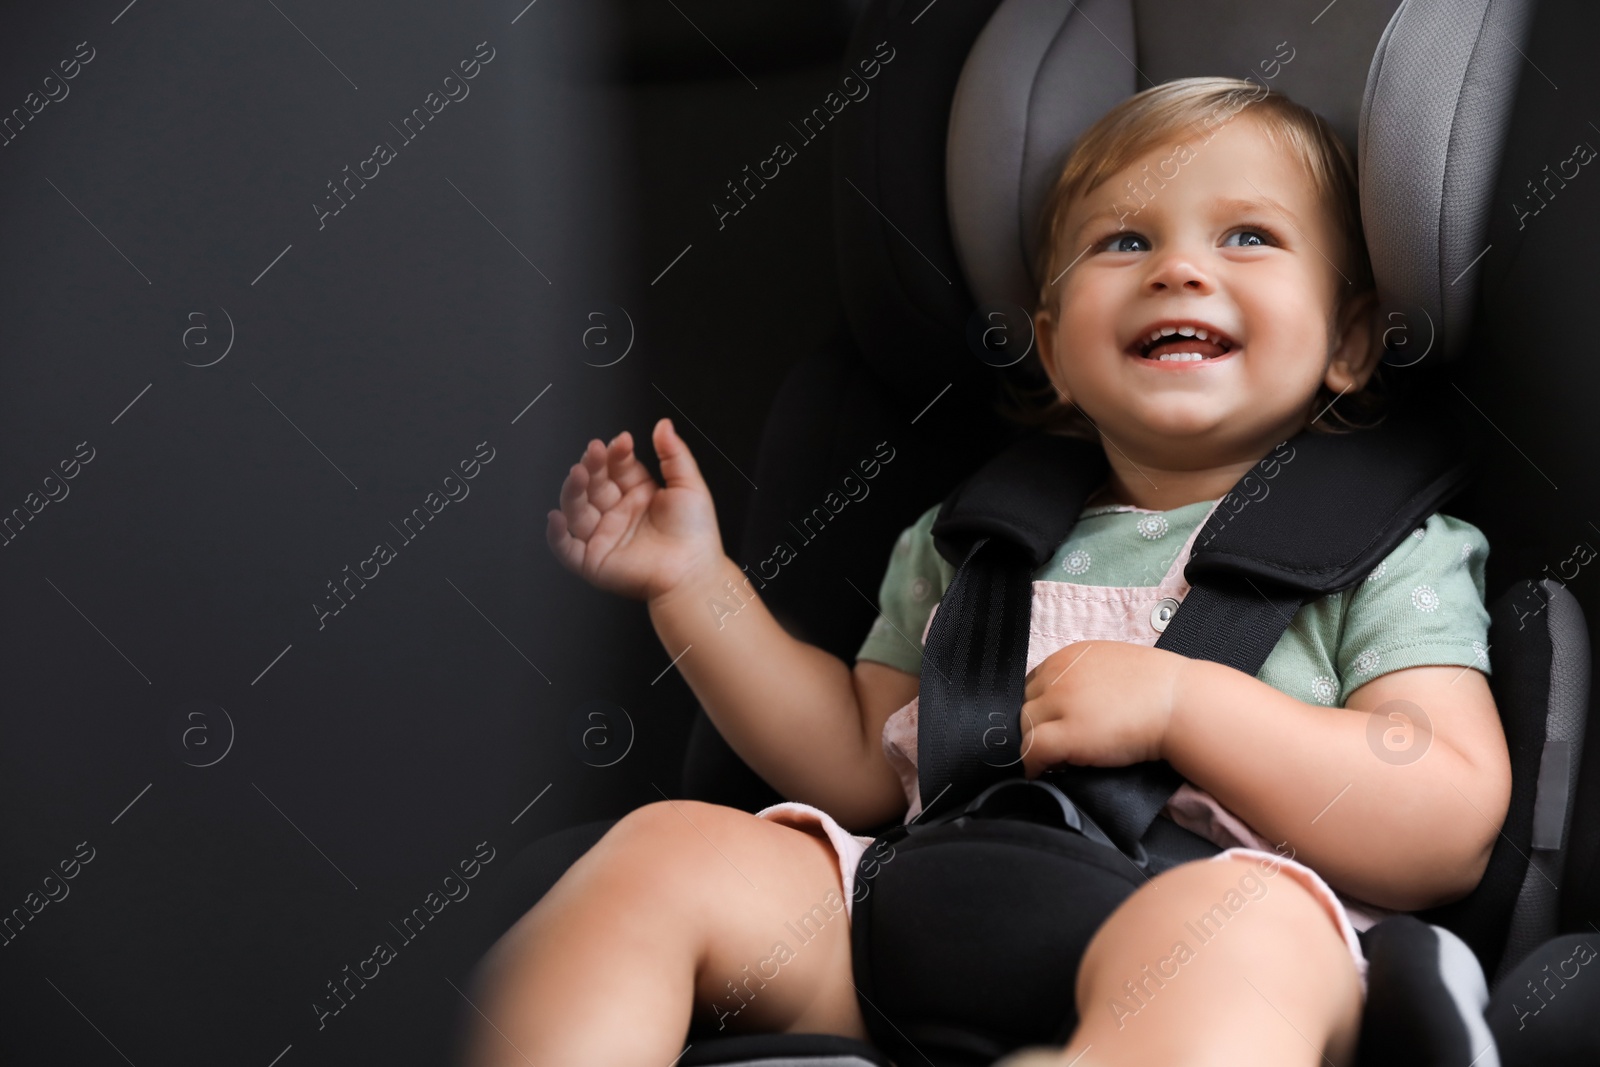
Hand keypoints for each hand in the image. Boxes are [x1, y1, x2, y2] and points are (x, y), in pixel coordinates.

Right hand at [546, 418, 724, 602]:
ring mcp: (602, 536)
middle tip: (594, 452)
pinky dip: (556, 534)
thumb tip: (663, 424)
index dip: (615, 453)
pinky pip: (566, 547)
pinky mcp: (592, 561)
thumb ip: (673, 453)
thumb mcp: (689, 485)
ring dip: (573, 490)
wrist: (694, 572)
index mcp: (637, 494)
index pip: (616, 467)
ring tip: (579, 473)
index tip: (622, 442)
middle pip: (593, 484)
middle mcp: (616, 513)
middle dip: (591, 466)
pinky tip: (557, 517)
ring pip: (576, 510)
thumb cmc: (696, 534)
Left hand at [1017, 641, 1186, 777]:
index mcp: (1069, 656)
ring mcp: (1061, 704)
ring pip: (1026, 728)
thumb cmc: (1162, 687)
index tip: (1052, 723)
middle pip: (1027, 704)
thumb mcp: (1113, 665)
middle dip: (1038, 725)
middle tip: (1054, 745)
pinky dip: (1033, 764)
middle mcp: (1059, 675)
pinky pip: (1033, 750)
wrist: (1182, 703)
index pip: (1035, 683)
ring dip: (1036, 745)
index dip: (1042, 707)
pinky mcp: (1067, 734)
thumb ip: (1087, 677)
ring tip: (1053, 760)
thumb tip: (1076, 701)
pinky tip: (1042, 772)